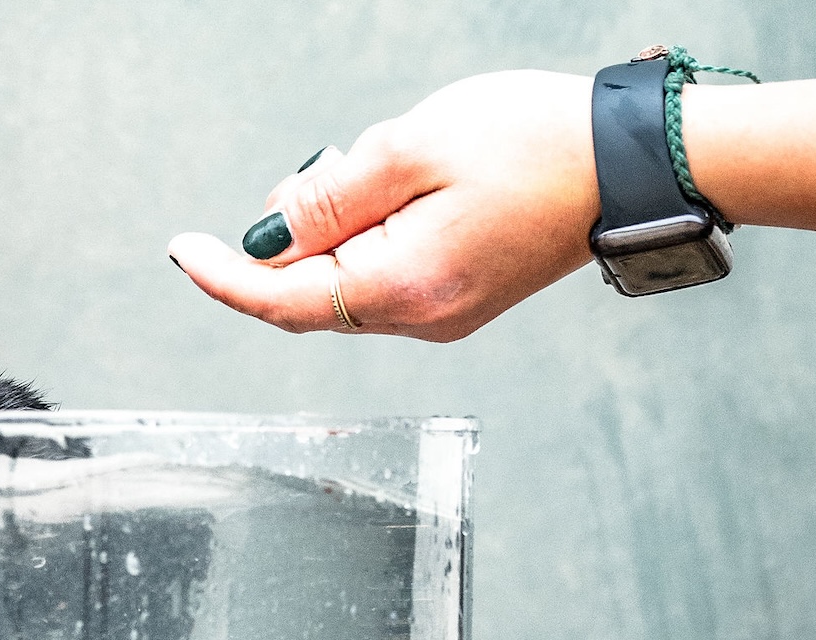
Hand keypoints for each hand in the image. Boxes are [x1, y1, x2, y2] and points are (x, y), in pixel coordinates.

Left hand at [169, 72, 600, 341]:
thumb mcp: (411, 149)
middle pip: (310, 295)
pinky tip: (393, 190)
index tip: (182, 249)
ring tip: (368, 168)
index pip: (281, 299)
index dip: (223, 276)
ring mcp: (442, 314)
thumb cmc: (537, 145)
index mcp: (402, 288)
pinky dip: (365, 239)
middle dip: (286, 240)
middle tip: (310, 171)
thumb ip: (329, 196)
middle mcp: (419, 318)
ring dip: (332, 233)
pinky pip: (383, 277)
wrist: (633, 162)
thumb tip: (268, 233)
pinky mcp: (459, 298)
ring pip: (346, 284)